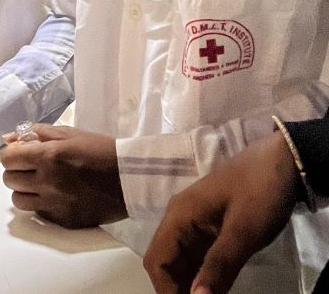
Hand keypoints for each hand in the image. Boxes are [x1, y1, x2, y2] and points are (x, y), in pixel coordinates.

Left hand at [1, 124, 126, 228]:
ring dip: (24, 190)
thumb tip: (10, 138)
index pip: (8, 159)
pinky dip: (41, 204)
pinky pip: (38, 213)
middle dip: (17, 171)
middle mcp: (47, 182)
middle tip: (31, 168)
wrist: (131, 179)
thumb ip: (36, 134)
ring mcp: (54, 204)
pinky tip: (55, 195)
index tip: (21, 154)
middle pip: (9, 180)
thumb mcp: (69, 134)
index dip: (12, 155)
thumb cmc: (101, 151)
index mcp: (48, 157)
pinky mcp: (63, 220)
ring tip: (40, 184)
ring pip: (18, 201)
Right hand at [143, 132, 298, 293]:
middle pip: (165, 262)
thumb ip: (219, 266)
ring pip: (181, 261)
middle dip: (176, 288)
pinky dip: (202, 275)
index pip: (156, 259)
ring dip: (189, 284)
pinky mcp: (210, 226)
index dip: (166, 290)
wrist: (283, 159)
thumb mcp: (243, 231)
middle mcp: (179, 219)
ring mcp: (194, 222)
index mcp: (178, 216)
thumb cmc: (260, 190)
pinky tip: (214, 289)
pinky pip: (197, 255)